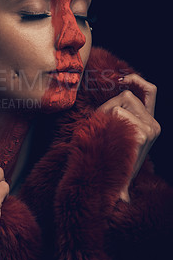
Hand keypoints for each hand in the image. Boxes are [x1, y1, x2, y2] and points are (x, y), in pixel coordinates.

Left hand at [98, 74, 160, 201]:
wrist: (106, 179)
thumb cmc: (108, 151)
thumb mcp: (116, 125)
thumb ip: (123, 104)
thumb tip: (124, 79)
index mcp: (150, 122)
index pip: (150, 90)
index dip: (136, 80)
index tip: (120, 80)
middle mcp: (154, 125)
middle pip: (127, 95)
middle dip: (110, 105)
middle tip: (105, 127)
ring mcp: (150, 129)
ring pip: (121, 103)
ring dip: (107, 114)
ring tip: (106, 134)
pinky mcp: (142, 134)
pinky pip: (118, 112)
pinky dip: (107, 119)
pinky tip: (107, 135)